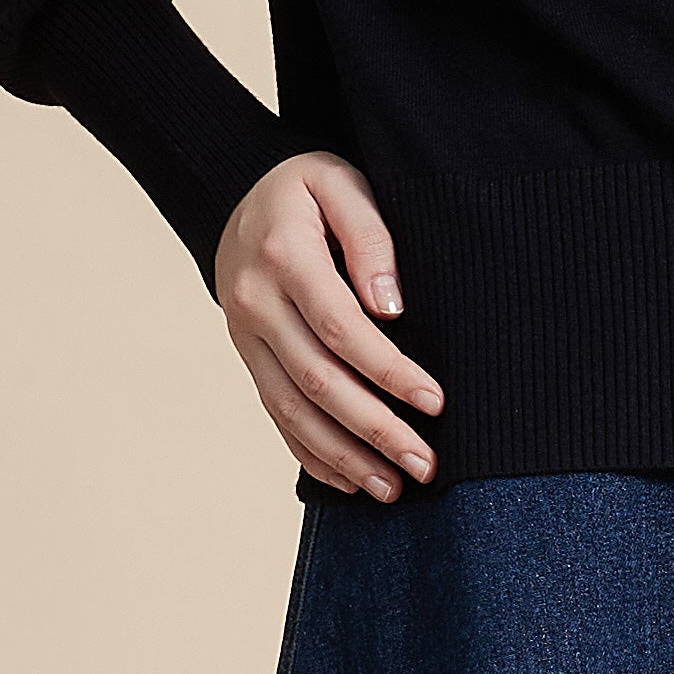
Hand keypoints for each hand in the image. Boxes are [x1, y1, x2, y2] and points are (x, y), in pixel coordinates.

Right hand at [214, 154, 443, 497]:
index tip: (435, 401)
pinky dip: (311, 454)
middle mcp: (254, 304)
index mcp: (282, 257)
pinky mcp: (249, 359)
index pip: (340, 328)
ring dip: (344, 457)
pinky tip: (349, 481)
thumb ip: (370, 238)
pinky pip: (276, 415)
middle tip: (425, 465)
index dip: (388, 370)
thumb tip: (390, 308)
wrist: (237, 194)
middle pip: (317, 380)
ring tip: (393, 489)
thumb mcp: (342, 185)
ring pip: (292, 410)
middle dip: (375, 430)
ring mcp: (245, 337)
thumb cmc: (308, 189)